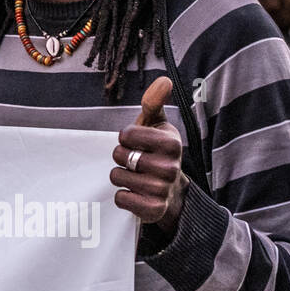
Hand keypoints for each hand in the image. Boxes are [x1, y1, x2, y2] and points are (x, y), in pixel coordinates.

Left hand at [111, 76, 188, 234]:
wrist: (171, 190)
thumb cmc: (156, 151)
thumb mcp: (156, 125)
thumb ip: (154, 103)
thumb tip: (164, 80)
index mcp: (171, 143)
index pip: (127, 134)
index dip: (125, 137)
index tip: (135, 141)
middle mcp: (170, 167)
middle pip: (119, 156)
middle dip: (120, 157)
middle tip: (134, 161)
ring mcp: (163, 190)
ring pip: (117, 177)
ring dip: (120, 176)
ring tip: (135, 176)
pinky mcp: (154, 210)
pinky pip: (121, 199)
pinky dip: (122, 196)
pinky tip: (134, 193)